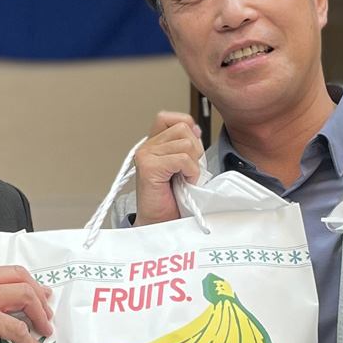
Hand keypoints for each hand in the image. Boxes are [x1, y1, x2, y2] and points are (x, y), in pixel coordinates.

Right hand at [0, 265, 52, 342]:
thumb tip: (8, 304)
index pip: (5, 271)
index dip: (28, 283)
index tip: (39, 295)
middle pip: (20, 277)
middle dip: (38, 295)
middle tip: (46, 312)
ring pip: (25, 296)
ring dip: (39, 315)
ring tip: (44, 330)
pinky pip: (19, 329)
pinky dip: (31, 341)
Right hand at [131, 111, 203, 225]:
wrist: (160, 224)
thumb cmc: (172, 199)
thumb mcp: (183, 167)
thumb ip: (186, 147)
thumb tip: (196, 130)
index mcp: (153, 144)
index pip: (171, 118)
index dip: (187, 127)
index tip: (192, 149)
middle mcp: (146, 147)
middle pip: (183, 128)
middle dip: (195, 149)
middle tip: (188, 170)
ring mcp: (146, 155)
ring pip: (186, 144)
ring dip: (193, 164)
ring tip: (185, 178)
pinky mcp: (149, 167)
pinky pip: (183, 159)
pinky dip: (190, 172)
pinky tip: (184, 182)